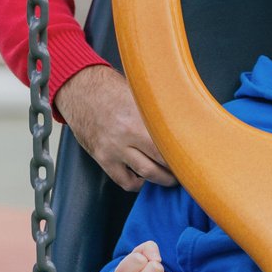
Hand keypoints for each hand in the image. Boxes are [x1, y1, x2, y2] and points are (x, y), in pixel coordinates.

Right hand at [56, 65, 176, 192]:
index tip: (193, 157)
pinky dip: (137, 183)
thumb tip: (183, 117)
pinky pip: (123, 180)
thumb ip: (157, 110)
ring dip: (162, 179)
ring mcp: (114, 150)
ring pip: (146, 174)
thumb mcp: (138, 94)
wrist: (79, 90)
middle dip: (177, 169)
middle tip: (187, 169)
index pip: (169, 144)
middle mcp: (127, 136)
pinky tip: (144, 178)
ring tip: (171, 177)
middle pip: (161, 162)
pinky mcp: (102, 158)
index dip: (183, 154)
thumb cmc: (111, 88)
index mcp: (139, 118)